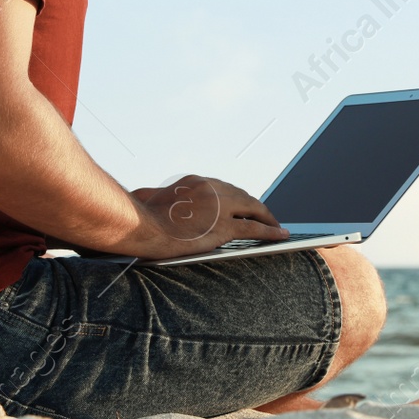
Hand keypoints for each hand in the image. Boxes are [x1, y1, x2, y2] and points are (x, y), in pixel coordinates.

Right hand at [130, 175, 288, 255]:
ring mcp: (219, 207)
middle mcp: (211, 189)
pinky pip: (254, 228)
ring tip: (276, 226)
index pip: (224, 189)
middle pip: (242, 196)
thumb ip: (153, 194)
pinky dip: (270, 231)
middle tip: (266, 216)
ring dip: (267, 218)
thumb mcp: (147, 196)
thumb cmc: (138, 216)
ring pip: (253, 209)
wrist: (141, 226)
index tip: (245, 205)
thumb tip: (144, 195)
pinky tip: (280, 235)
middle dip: (256, 207)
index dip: (238, 199)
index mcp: (195, 182)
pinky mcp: (223, 227)